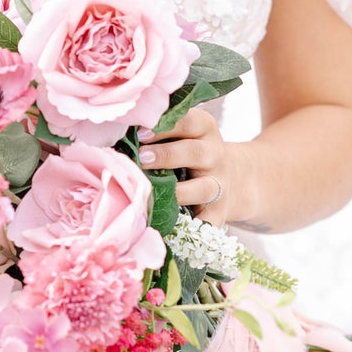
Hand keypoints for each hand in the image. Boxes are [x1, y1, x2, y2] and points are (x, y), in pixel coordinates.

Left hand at [139, 107, 249, 227]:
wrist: (231, 178)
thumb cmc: (189, 151)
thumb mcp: (182, 133)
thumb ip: (158, 132)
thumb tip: (119, 134)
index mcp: (204, 129)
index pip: (189, 122)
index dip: (165, 127)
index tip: (141, 133)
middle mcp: (215, 155)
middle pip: (196, 152)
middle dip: (167, 155)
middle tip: (141, 158)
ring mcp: (220, 185)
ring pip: (203, 188)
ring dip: (178, 192)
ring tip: (153, 193)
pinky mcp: (219, 212)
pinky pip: (208, 222)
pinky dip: (191, 227)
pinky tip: (170, 229)